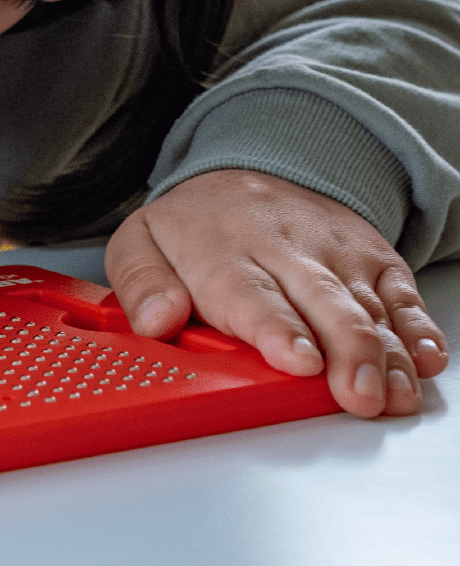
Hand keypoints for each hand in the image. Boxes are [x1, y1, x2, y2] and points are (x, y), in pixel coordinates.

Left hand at [104, 169, 448, 417]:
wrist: (244, 169)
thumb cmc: (195, 226)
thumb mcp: (142, 241)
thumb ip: (141, 283)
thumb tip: (156, 320)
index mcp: (222, 249)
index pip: (249, 292)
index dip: (276, 329)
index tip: (297, 360)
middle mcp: (284, 248)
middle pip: (320, 301)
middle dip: (345, 350)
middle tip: (357, 394)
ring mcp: (332, 252)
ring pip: (366, 305)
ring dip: (385, 353)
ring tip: (391, 395)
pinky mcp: (371, 257)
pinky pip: (400, 292)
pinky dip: (417, 326)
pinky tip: (424, 357)